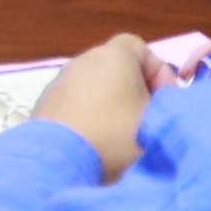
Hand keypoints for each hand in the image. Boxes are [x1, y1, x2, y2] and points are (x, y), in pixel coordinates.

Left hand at [38, 35, 159, 183]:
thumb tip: (158, 101)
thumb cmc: (116, 136)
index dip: (158, 72)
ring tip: (119, 136)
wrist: (59, 163)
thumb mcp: (156, 119)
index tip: (164, 101)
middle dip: (135, 90)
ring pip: (95, 85)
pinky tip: (93, 141)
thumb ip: (165, 103)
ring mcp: (59, 80)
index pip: (141, 48)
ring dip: (110, 104)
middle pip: (117, 67)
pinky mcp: (44, 102)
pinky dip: (87, 115)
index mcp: (112, 55)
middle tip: (146, 120)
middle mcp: (82, 59)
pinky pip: (75, 102)